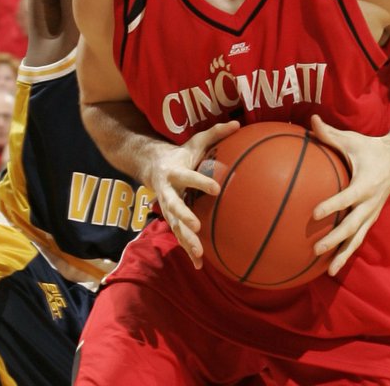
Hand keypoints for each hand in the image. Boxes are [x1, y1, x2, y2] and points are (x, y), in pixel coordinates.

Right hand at [147, 121, 239, 268]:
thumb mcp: (195, 141)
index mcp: (174, 172)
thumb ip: (215, 133)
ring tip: (199, 254)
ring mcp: (167, 208)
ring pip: (175, 227)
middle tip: (196, 226)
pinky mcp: (171, 219)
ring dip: (186, 241)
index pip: (188, 177)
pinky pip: (179, 237)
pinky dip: (188, 250)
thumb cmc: (181, 154)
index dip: (201, 182)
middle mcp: (167, 193)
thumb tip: (237, 124)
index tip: (217, 188)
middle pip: (174, 207)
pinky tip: (200, 265)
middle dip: (184, 217)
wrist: (152, 166)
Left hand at [310, 115, 389, 275]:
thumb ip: (329, 134)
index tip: (315, 213)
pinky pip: (359, 238)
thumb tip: (310, 121)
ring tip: (329, 271)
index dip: (332, 205)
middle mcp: (371, 203)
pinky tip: (333, 264)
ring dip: (344, 255)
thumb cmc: (370, 148)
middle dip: (335, 240)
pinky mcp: (371, 218)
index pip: (347, 198)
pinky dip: (347, 251)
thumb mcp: (352, 139)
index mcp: (365, 184)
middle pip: (352, 226)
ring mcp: (372, 213)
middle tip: (315, 249)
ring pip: (358, 239)